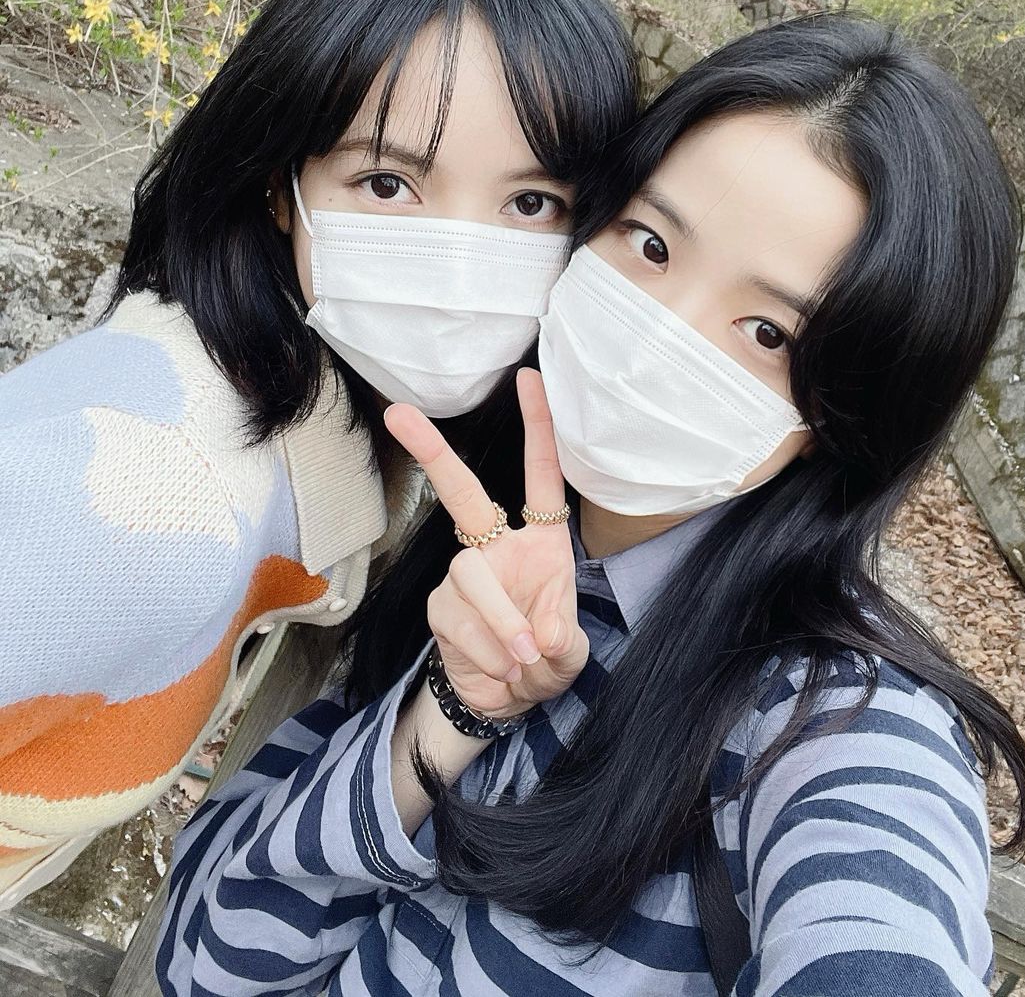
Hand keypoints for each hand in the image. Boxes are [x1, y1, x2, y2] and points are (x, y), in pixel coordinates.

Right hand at [384, 368, 587, 720]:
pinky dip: (488, 651)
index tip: (529, 377)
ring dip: (504, 624)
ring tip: (526, 661)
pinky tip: (502, 670)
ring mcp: (463, 573)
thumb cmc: (545, 658)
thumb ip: (564, 642)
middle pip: (462, 492)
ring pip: (472, 576)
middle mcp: (498, 545)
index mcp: (543, 540)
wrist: (506, 703)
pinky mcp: (440, 606)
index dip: (538, 427)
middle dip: (433, 452)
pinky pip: (459, 618)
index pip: (543, 476)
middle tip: (399, 414)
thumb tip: (544, 637)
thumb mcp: (570, 652)